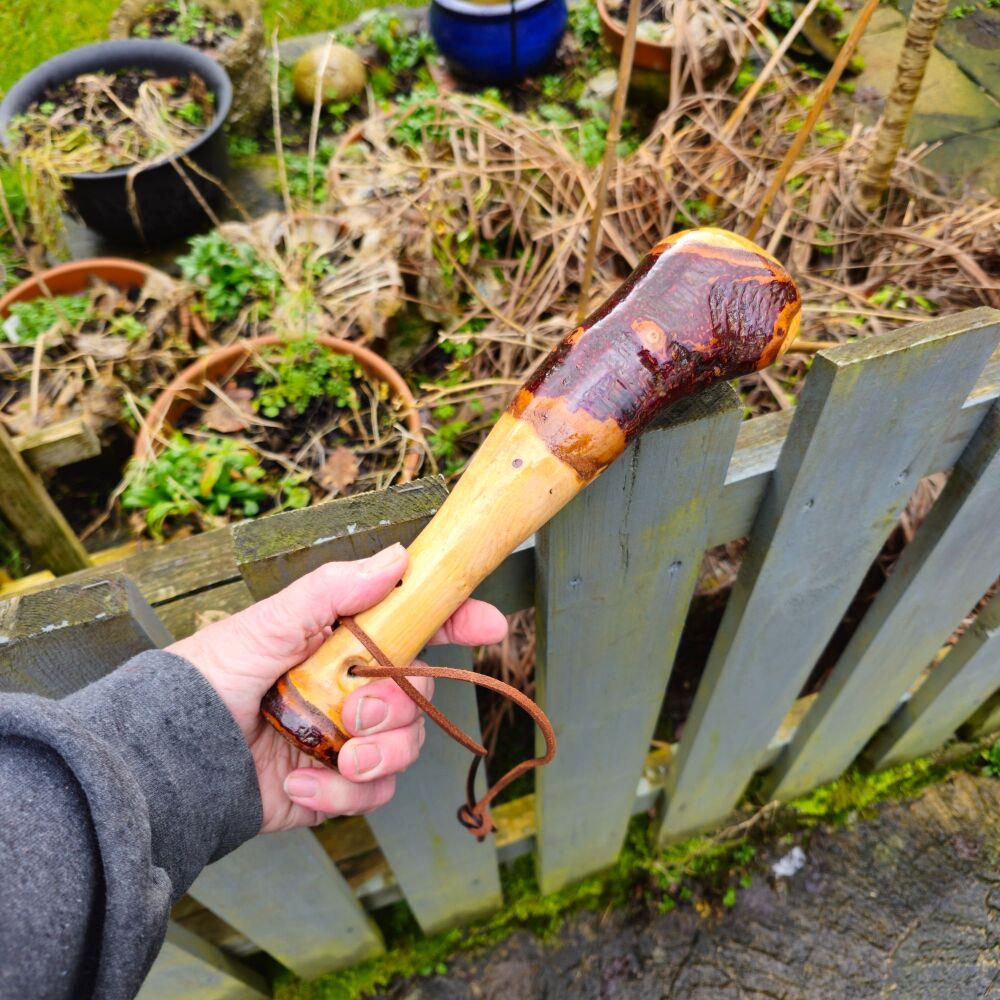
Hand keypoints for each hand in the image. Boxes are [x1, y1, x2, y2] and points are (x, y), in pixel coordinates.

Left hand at [167, 543, 507, 832]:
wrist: (169, 759)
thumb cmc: (211, 678)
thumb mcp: (270, 622)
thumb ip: (333, 591)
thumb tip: (398, 557)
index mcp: (343, 642)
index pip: (416, 626)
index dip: (457, 622)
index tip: (489, 624)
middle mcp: (352, 687)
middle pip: (421, 691)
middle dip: (398, 705)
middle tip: (357, 713)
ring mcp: (346, 737)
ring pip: (408, 744)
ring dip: (380, 752)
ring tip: (336, 755)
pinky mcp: (334, 783)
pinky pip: (373, 789)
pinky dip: (342, 790)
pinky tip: (299, 781)